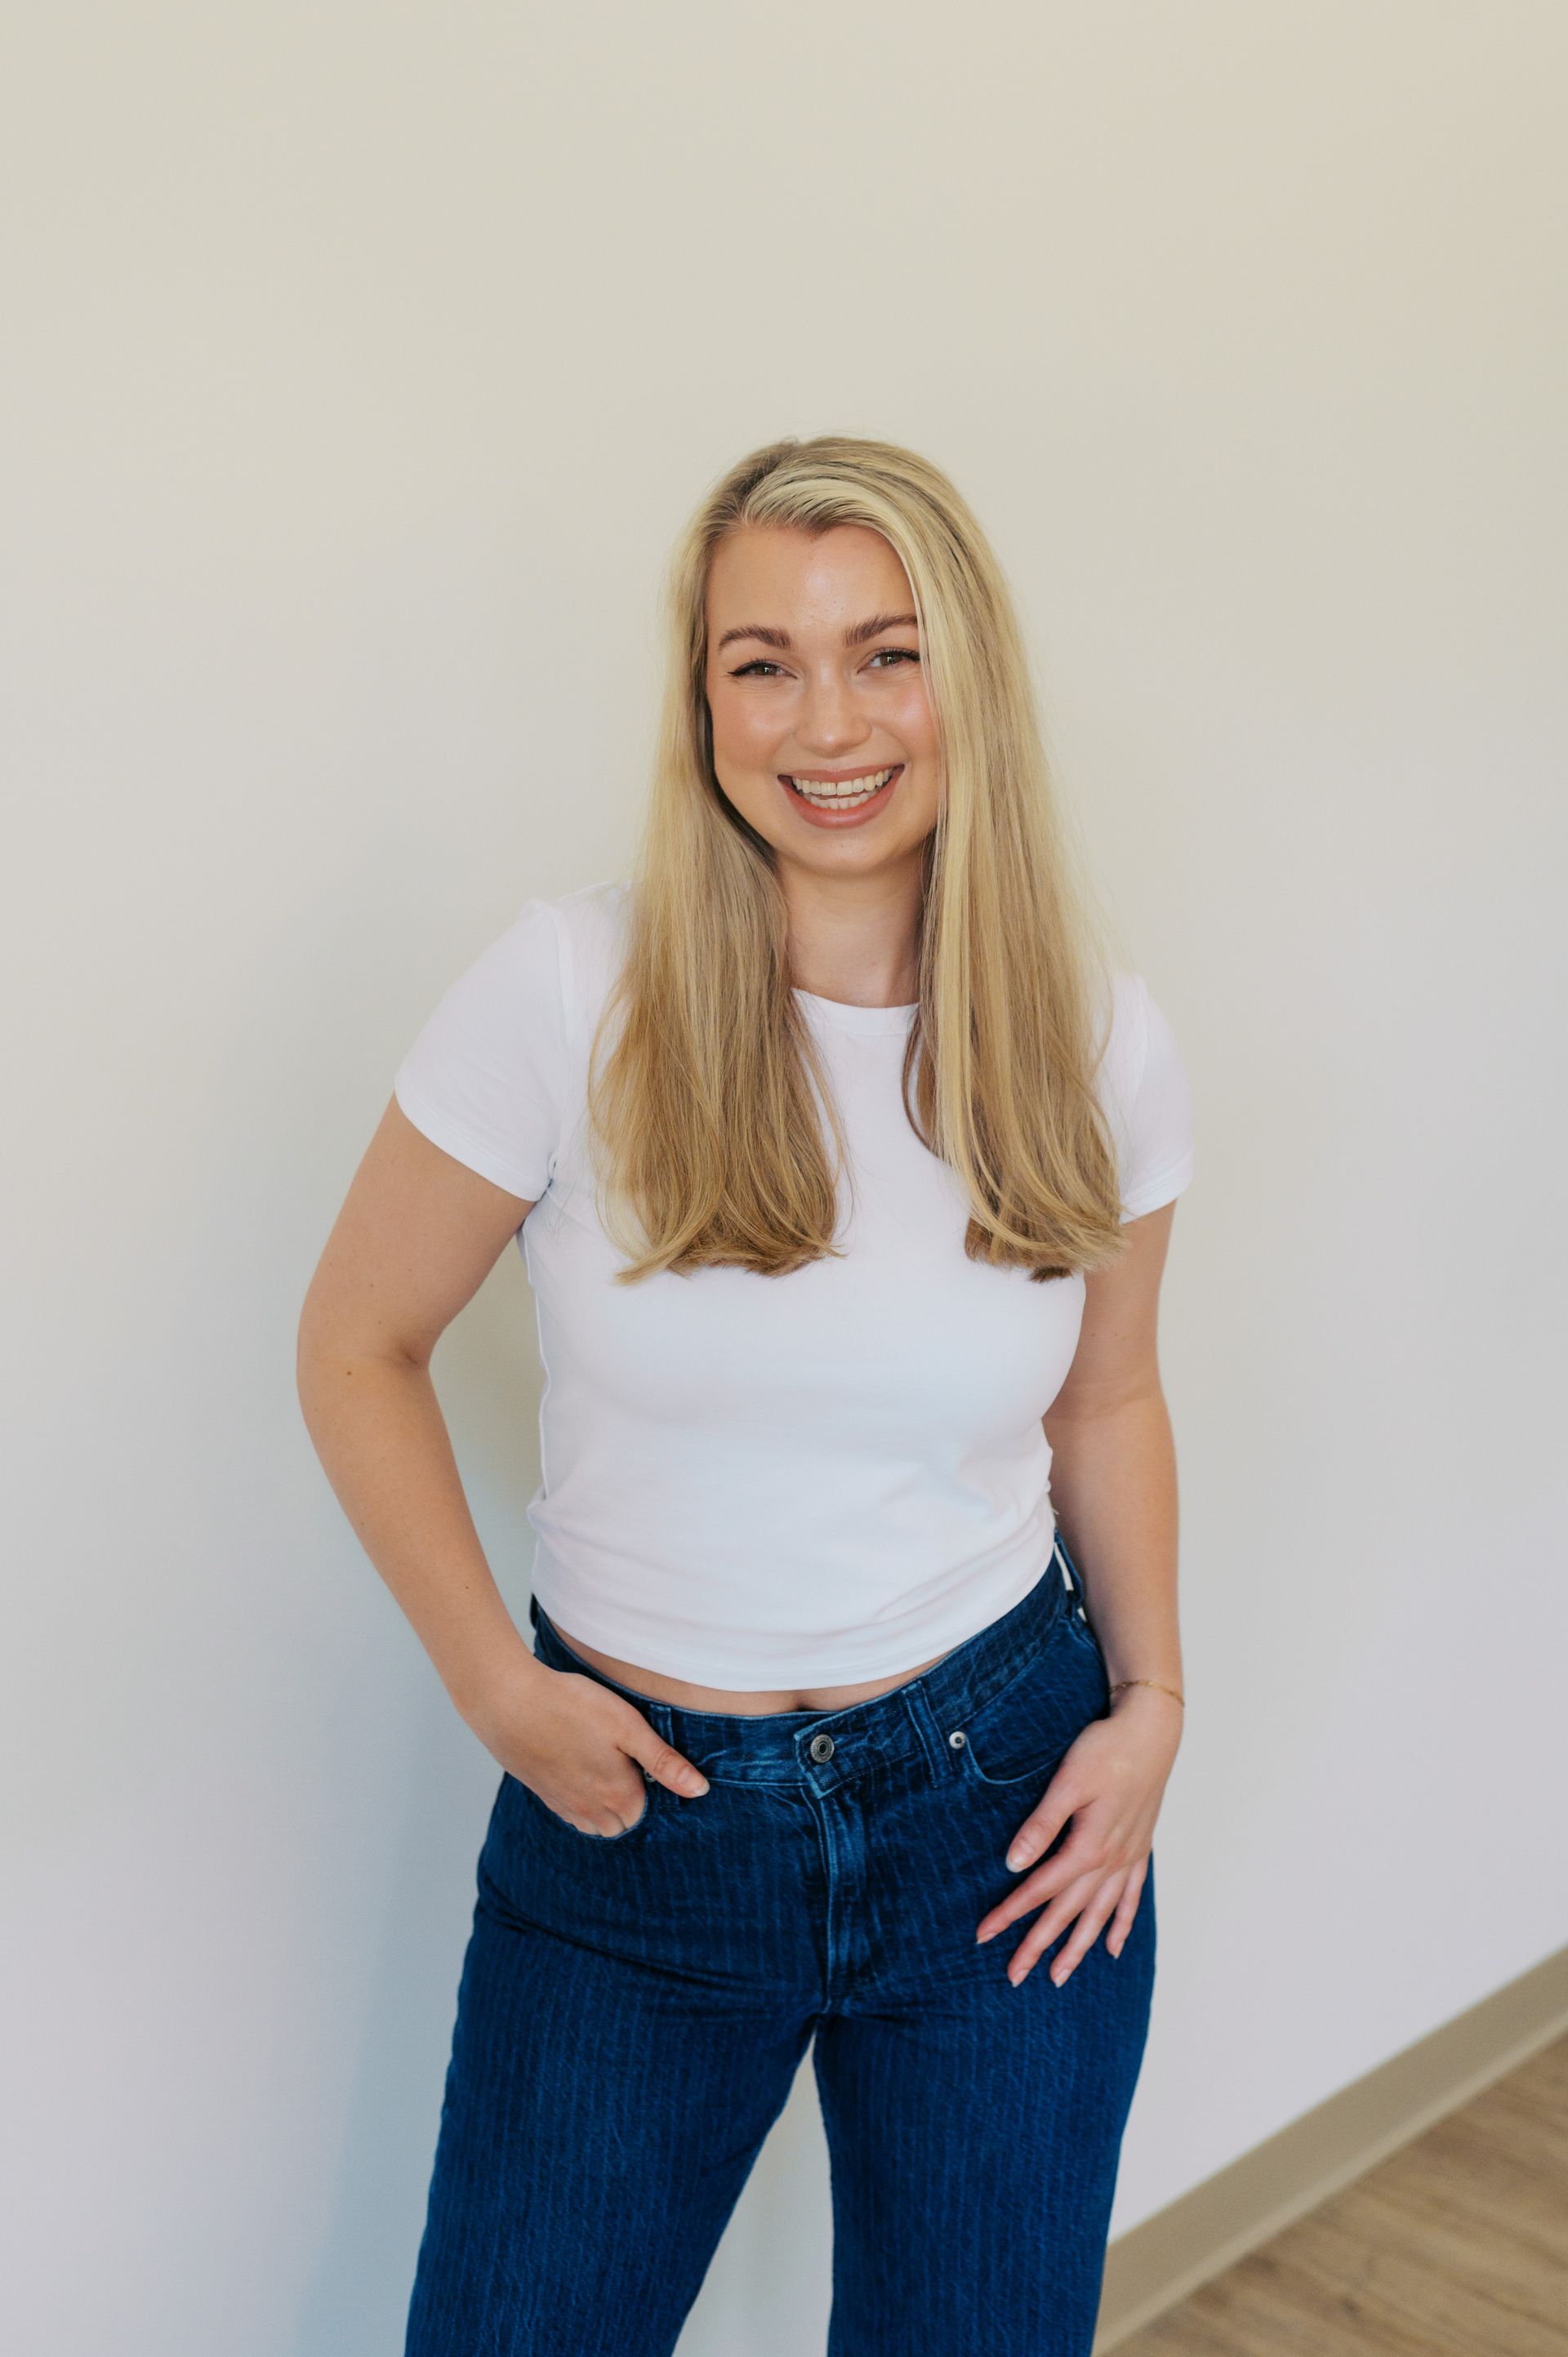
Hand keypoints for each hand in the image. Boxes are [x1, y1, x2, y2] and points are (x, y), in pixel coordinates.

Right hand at [462, 1647, 710, 1836]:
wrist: (509, 1701)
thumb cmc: (572, 1707)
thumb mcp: (628, 1727)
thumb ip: (664, 1762)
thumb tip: (700, 1791)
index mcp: (619, 1795)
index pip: (649, 1815)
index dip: (655, 1791)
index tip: (651, 1766)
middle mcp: (591, 1809)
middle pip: (623, 1824)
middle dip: (632, 1804)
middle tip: (632, 1767)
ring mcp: (563, 1804)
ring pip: (596, 1822)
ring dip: (606, 1806)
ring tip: (608, 1769)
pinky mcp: (542, 1792)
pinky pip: (571, 1812)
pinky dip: (581, 1800)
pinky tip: (580, 1768)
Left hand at [974, 1685, 1181, 1987]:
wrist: (1152, 1732)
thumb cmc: (1107, 1750)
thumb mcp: (1068, 1782)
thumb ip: (1042, 1825)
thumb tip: (1014, 1864)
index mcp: (1088, 1847)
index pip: (1040, 1890)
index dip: (1010, 1914)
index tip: (984, 1935)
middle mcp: (1110, 1861)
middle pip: (1067, 1913)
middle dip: (1039, 1945)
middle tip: (1014, 1976)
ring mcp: (1128, 1858)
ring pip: (1099, 1915)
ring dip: (1078, 1947)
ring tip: (1059, 1975)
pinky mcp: (1139, 1849)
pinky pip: (1131, 1898)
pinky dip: (1121, 1924)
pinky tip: (1112, 1946)